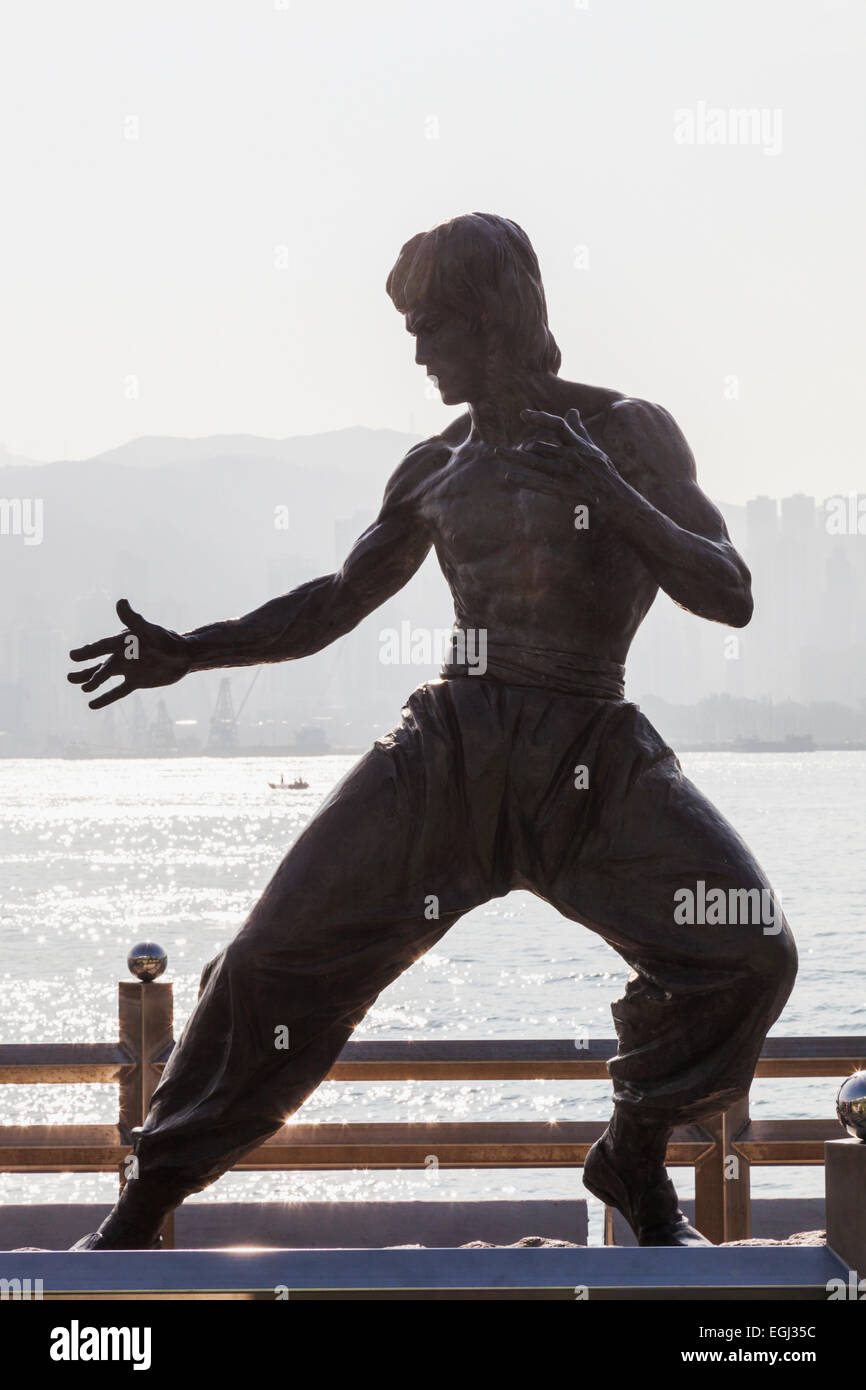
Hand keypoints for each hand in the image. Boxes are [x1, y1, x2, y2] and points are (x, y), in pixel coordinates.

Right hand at [67, 599, 191, 708]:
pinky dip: (105, 698)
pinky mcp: (135, 681)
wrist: (184, 655)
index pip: (102, 647)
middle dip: (86, 672)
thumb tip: (121, 601)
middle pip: (100, 665)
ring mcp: (127, 669)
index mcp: (122, 642)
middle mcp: (122, 655)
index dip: (88, 652)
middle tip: (69, 678)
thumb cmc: (167, 639)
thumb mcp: (150, 631)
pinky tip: (92, 705)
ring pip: (105, 677)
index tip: (72, 656)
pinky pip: (117, 692)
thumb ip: (134, 619)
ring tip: (79, 687)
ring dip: (92, 682)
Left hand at [517, 407, 622, 508]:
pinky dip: (524, 480)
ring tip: (497, 452)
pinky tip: (509, 476)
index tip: (522, 414)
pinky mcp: (563, 491)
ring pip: (535, 463)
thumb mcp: (593, 449)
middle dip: (523, 448)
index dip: (540, 418)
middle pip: (540, 446)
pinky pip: (539, 484)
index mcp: (579, 445)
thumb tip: (571, 410)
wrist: (615, 502)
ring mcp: (567, 474)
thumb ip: (579, 430)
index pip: (559, 426)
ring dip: (514, 457)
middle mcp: (572, 457)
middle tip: (507, 450)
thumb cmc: (604, 474)